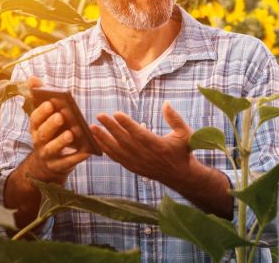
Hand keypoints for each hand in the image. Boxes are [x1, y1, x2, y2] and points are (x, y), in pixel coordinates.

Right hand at [24, 76, 89, 184]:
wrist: (47, 164)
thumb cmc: (50, 133)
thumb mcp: (44, 117)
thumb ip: (39, 97)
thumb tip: (32, 77)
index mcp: (36, 128)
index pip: (35, 120)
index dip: (41, 112)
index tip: (50, 103)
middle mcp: (39, 142)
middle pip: (43, 134)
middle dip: (51, 125)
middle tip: (61, 116)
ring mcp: (48, 155)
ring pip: (52, 149)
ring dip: (61, 141)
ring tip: (72, 133)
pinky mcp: (59, 167)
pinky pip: (67, 163)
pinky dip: (76, 157)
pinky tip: (87, 151)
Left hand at [91, 101, 209, 188]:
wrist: (180, 176)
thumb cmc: (182, 152)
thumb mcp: (185, 134)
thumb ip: (175, 118)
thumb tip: (166, 103)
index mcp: (159, 146)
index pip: (140, 134)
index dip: (127, 124)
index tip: (116, 114)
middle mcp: (147, 156)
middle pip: (125, 141)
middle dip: (111, 128)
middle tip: (100, 116)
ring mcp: (139, 163)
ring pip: (118, 151)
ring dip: (104, 139)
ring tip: (92, 128)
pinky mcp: (134, 168)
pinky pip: (117, 158)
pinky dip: (107, 150)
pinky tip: (98, 141)